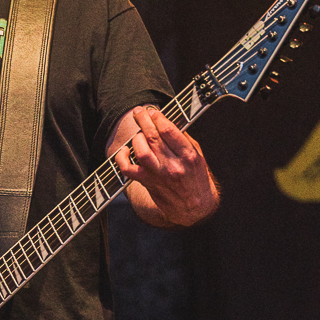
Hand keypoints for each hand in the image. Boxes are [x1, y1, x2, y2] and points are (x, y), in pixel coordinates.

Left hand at [114, 106, 218, 226]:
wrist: (194, 207)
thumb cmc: (196, 178)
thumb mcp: (198, 156)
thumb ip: (183, 139)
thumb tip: (166, 120)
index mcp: (188, 156)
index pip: (169, 131)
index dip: (157, 117)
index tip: (153, 112)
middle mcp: (174, 166)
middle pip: (153, 137)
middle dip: (143, 120)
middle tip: (139, 112)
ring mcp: (159, 176)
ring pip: (141, 151)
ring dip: (136, 138)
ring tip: (138, 133)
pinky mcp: (147, 183)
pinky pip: (128, 169)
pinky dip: (121, 158)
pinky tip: (124, 151)